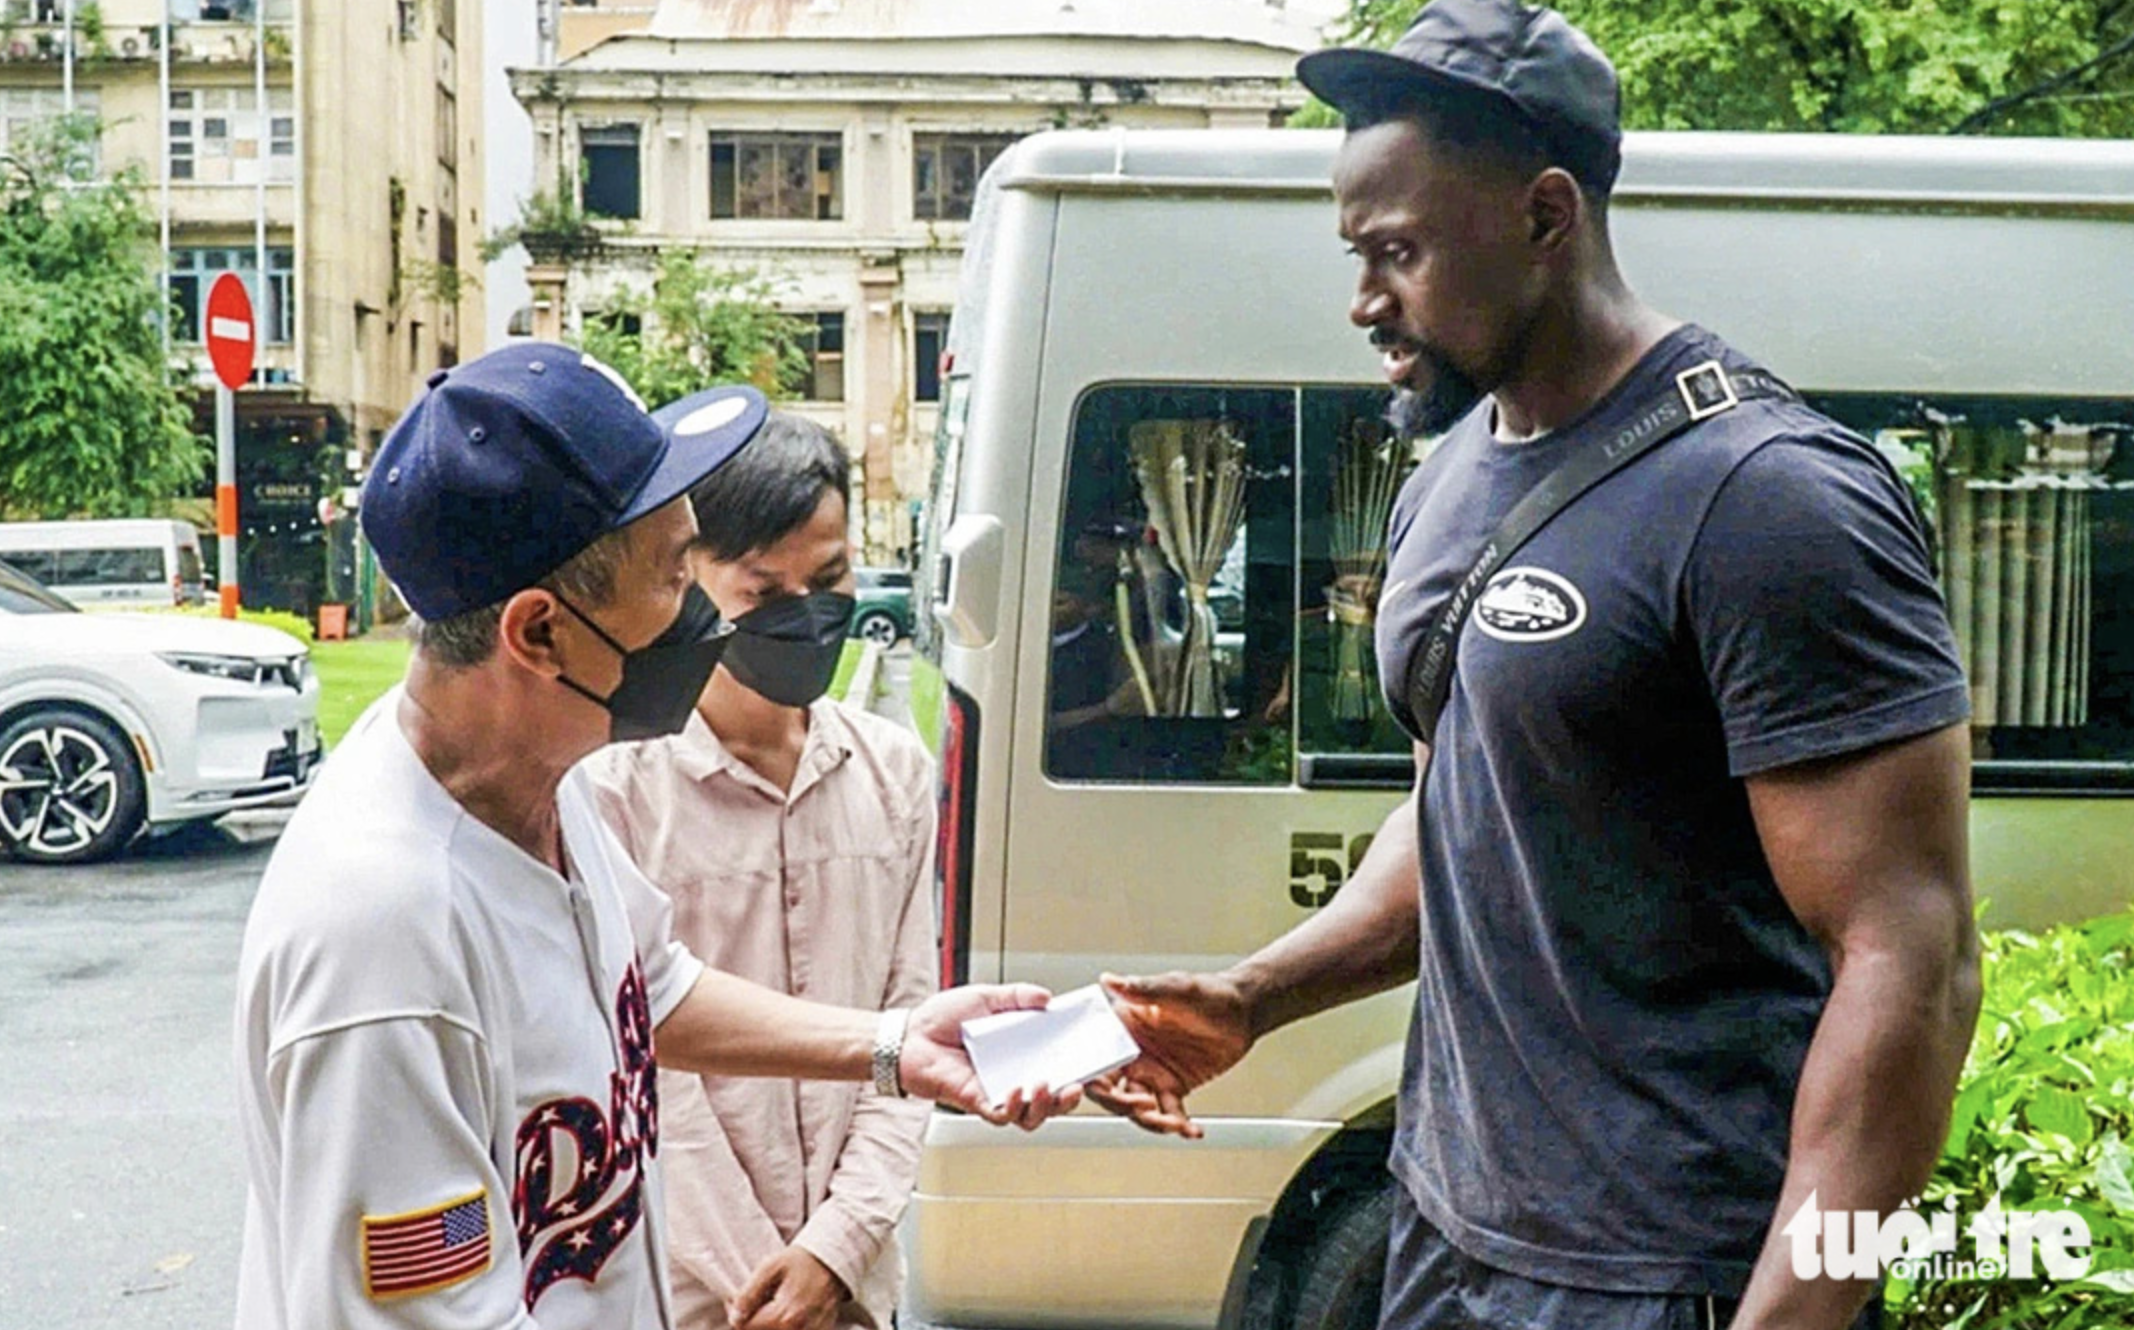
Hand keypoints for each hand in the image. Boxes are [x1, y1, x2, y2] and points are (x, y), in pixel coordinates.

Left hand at [728, 1245, 845, 1329]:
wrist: (833, 1261)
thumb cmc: (802, 1261)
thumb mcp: (771, 1268)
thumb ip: (749, 1294)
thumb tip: (734, 1317)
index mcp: (783, 1315)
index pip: (745, 1328)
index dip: (736, 1315)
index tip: (736, 1301)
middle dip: (752, 1321)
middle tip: (757, 1302)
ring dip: (768, 1324)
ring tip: (772, 1306)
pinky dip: (785, 1325)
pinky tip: (787, 1314)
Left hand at [901, 984, 1082, 1129]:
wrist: (908, 1035)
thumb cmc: (942, 1019)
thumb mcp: (985, 998)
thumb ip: (1017, 996)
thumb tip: (1048, 997)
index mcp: (1020, 1051)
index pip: (1056, 1063)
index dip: (1077, 1066)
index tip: (1093, 1059)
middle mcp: (1013, 1076)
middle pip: (1051, 1099)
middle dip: (1069, 1098)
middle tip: (1077, 1085)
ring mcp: (996, 1092)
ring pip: (1031, 1115)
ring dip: (1045, 1106)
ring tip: (1045, 1086)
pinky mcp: (976, 1102)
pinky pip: (1000, 1115)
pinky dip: (1012, 1107)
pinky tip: (1015, 1091)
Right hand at [1086, 970, 1254, 1138]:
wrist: (1244, 1011)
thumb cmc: (1208, 992)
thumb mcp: (1175, 988)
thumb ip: (1142, 989)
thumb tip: (1110, 980)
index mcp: (1124, 1028)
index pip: (1097, 1058)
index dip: (1093, 1078)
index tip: (1104, 1091)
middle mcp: (1132, 1054)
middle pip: (1112, 1091)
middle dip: (1123, 1106)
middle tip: (1145, 1107)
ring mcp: (1153, 1073)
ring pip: (1139, 1108)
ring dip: (1153, 1122)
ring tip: (1174, 1124)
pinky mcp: (1174, 1087)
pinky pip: (1171, 1113)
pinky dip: (1180, 1126)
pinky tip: (1192, 1130)